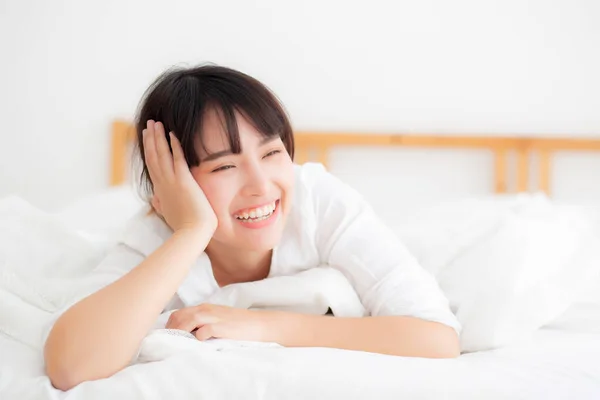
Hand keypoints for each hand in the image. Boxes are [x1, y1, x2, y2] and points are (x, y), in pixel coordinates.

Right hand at [143, 120, 217, 234]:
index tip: (147, 138)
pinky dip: (174, 146)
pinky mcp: (183, 181)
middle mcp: (163, 184)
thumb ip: (162, 204)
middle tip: (148, 124)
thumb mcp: (169, 214)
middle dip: (150, 139)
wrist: (192, 234)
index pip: (153, 166)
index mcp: (160, 191)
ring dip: (158, 137)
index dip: (149, 151)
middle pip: (153, 157)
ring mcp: (172, 182)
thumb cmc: (185, 227)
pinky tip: (172, 133)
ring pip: (161, 155)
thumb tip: (155, 200)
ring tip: (155, 123)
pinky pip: (177, 159)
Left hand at [165, 304, 273, 341]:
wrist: (259, 324)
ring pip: (188, 321)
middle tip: (171, 343)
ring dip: (181, 333)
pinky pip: (202, 331)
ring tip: (179, 344)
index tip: (168, 337)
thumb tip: (187, 334)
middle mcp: (206, 310)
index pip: (178, 313)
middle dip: (171, 330)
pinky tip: (198, 343)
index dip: (170, 325)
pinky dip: (197, 338)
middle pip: (179, 316)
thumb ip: (202, 322)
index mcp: (204, 308)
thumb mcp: (218, 319)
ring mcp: (213, 317)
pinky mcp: (220, 327)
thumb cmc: (238, 324)